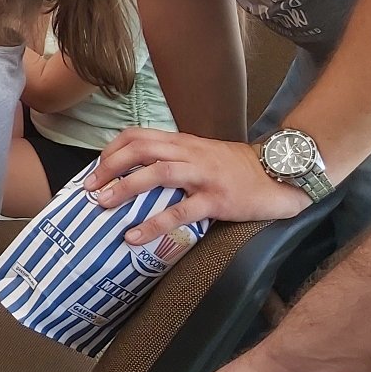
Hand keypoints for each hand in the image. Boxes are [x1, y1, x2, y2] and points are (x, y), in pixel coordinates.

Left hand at [86, 129, 312, 245]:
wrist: (281, 174)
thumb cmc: (237, 169)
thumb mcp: (202, 155)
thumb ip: (174, 158)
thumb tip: (139, 174)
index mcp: (183, 143)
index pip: (139, 135)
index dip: (112, 149)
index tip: (96, 167)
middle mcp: (190, 153)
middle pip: (141, 149)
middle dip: (109, 166)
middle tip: (89, 187)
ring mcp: (203, 175)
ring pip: (157, 173)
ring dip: (124, 187)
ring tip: (101, 203)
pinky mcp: (217, 200)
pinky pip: (180, 211)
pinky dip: (153, 224)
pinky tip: (134, 236)